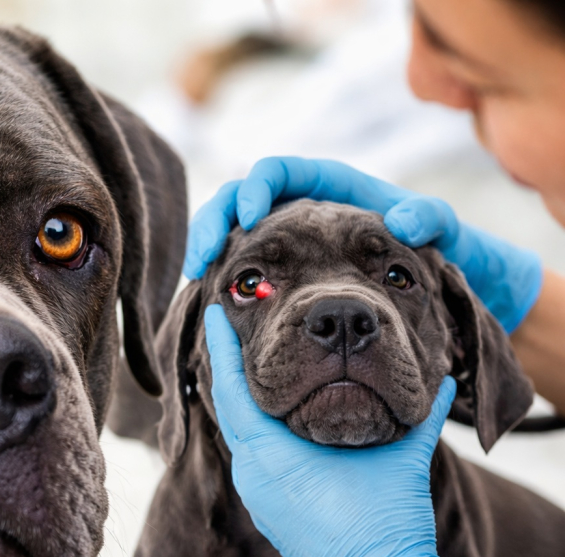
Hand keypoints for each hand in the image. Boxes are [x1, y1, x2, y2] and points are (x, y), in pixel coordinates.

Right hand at [184, 158, 542, 332]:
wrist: (433, 282)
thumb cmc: (437, 247)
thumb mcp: (444, 230)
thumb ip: (432, 218)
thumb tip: (404, 220)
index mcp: (327, 185)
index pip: (276, 171)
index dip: (256, 188)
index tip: (250, 219)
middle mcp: (297, 205)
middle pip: (236, 198)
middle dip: (214, 221)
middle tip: (205, 257)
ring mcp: (282, 238)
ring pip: (228, 231)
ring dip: (207, 248)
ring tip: (198, 276)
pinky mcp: (275, 270)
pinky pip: (235, 265)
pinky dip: (219, 276)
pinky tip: (211, 299)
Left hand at [204, 303, 495, 556]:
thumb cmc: (385, 523)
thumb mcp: (402, 458)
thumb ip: (419, 415)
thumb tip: (440, 381)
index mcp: (270, 455)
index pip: (232, 388)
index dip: (222, 347)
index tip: (214, 311)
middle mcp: (252, 475)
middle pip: (231, 410)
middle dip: (230, 370)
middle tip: (230, 330)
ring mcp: (258, 497)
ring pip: (242, 437)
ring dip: (245, 403)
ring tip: (251, 369)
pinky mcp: (269, 514)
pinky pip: (253, 461)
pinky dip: (259, 434)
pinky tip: (274, 420)